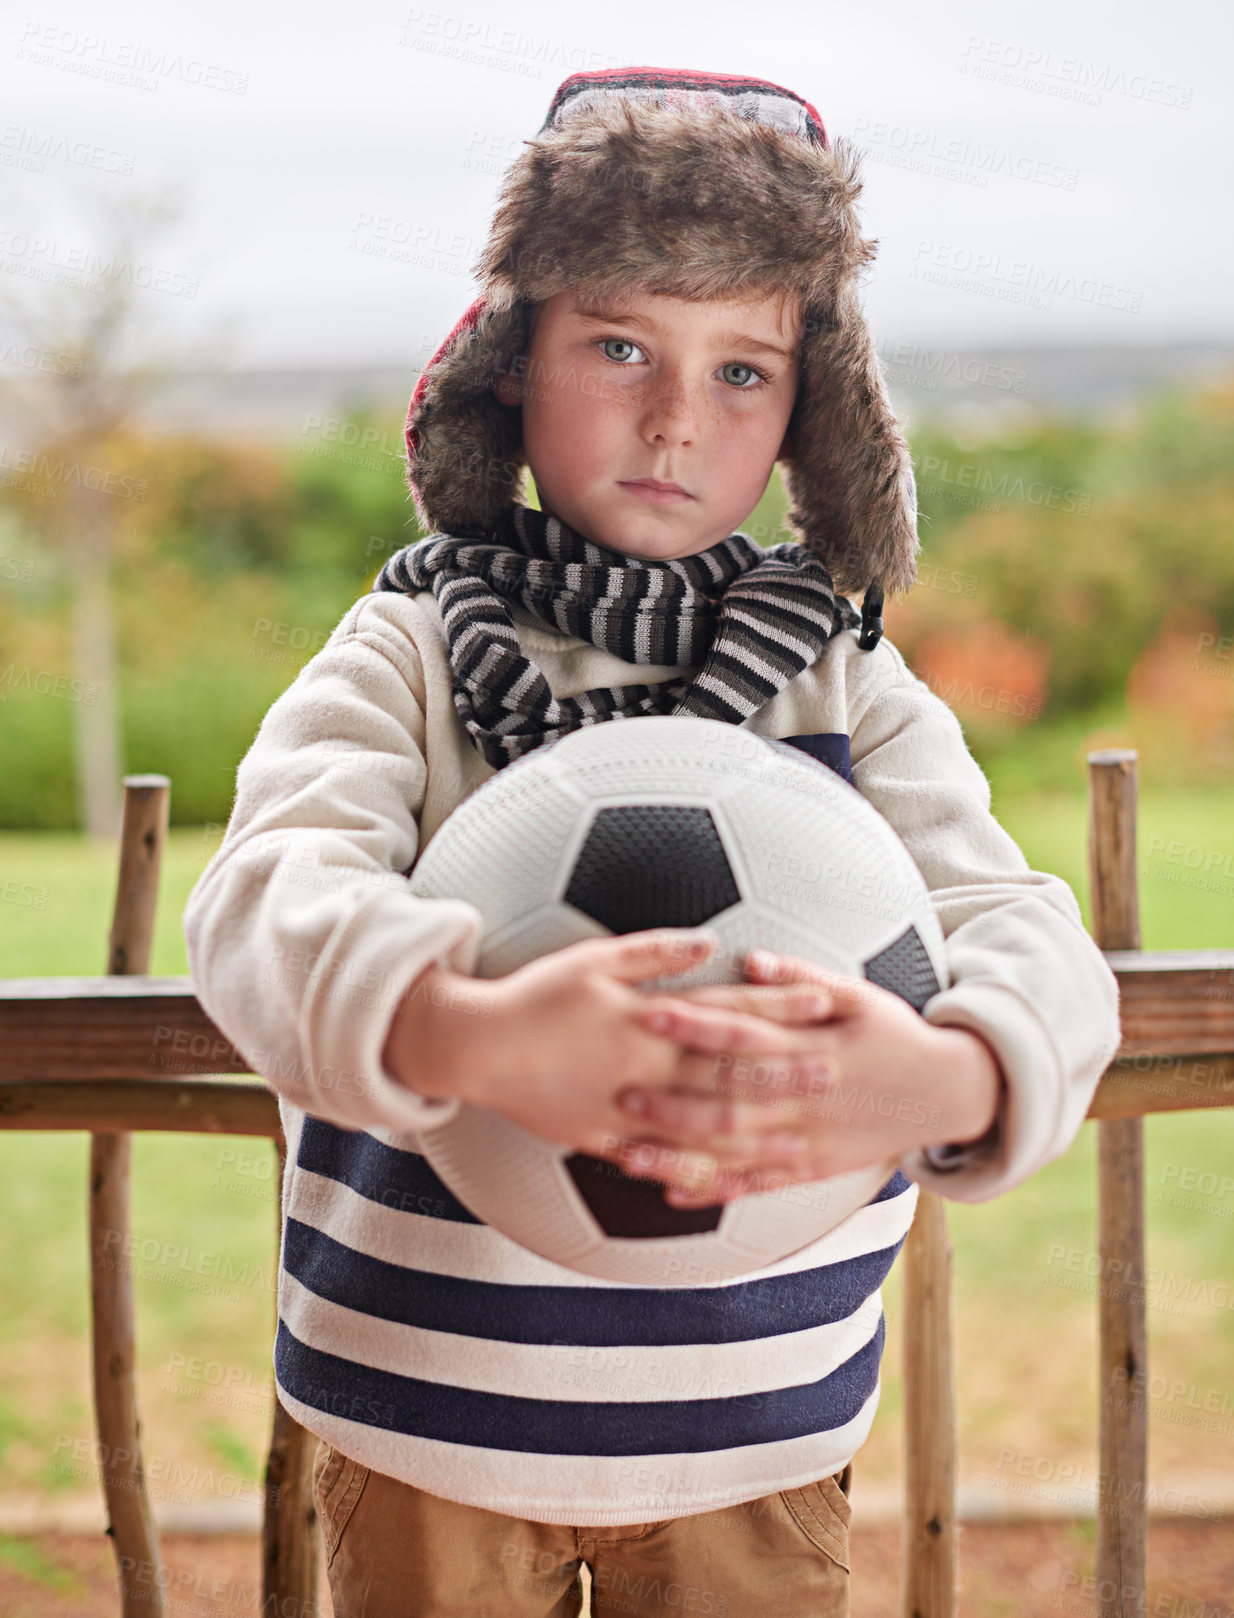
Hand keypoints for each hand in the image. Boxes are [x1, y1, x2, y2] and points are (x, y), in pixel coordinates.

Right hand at [381, 929, 842, 1197]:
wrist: (479, 1047)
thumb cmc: (537, 995)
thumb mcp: (594, 959)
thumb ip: (656, 952)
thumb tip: (709, 940)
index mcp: (650, 1018)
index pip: (728, 1010)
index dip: (778, 1006)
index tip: (822, 1002)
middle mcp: (648, 1066)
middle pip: (730, 1071)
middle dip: (786, 1071)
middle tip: (835, 1071)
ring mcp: (629, 1108)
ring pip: (703, 1125)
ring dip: (756, 1128)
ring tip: (798, 1134)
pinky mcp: (605, 1138)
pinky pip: (658, 1161)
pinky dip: (695, 1171)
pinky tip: (728, 1179)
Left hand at [616, 949, 1004, 1205]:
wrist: (948, 1092)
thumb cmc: (895, 1034)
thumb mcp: (860, 996)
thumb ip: (801, 979)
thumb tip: (749, 959)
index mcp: (815, 1047)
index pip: (745, 1032)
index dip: (697, 1023)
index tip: (650, 1009)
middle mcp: (807, 1097)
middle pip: (732, 1096)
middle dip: (674, 1095)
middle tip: (619, 1088)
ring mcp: (809, 1139)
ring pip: (736, 1150)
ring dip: (681, 1153)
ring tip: (626, 1148)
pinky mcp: (812, 1169)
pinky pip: (758, 1186)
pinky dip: (716, 1191)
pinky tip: (671, 1194)